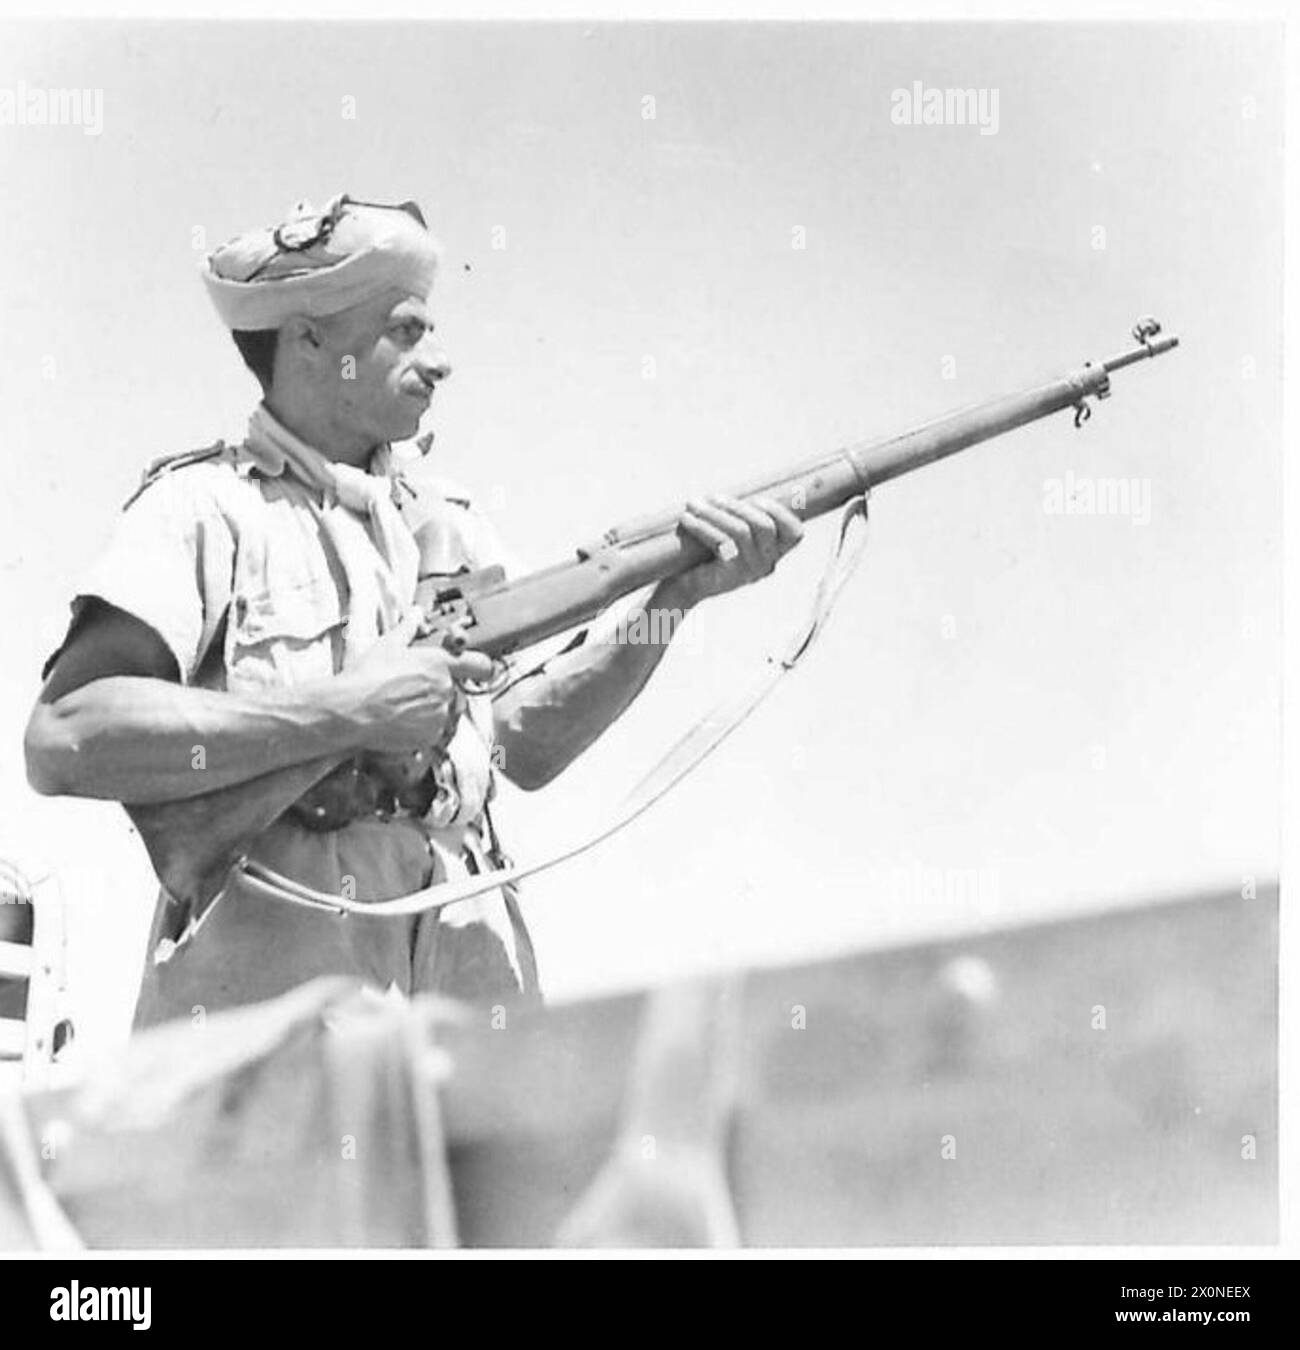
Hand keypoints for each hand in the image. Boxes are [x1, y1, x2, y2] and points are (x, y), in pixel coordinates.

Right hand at [337, 609, 493, 755]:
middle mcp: (445, 689)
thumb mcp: (388, 645)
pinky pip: (437, 732)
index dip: (479, 668)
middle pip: (459, 691)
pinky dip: (425, 728)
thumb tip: (416, 613)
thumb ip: (408, 628)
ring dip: (435, 710)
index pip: (480, 665)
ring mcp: (439, 715)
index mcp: (440, 664)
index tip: (474, 670)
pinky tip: (403, 721)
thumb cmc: (366, 677)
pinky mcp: (430, 737)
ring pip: (448, 712)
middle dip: (444, 690)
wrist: (350, 712)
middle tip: (417, 690)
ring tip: (406, 706)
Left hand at [670, 494, 804, 606]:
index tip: (755, 499)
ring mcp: (751, 571)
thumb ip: (741, 514)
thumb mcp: (729, 532)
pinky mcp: (730, 576)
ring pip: (740, 531)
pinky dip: (702, 527)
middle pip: (764, 526)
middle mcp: (768, 564)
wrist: (686, 584)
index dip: (778, 512)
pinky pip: (720, 543)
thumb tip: (740, 489)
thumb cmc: (708, 551)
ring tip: (693, 504)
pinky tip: (687, 519)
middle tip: (713, 497)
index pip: (794, 533)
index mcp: (774, 553)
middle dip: (738, 506)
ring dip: (715, 513)